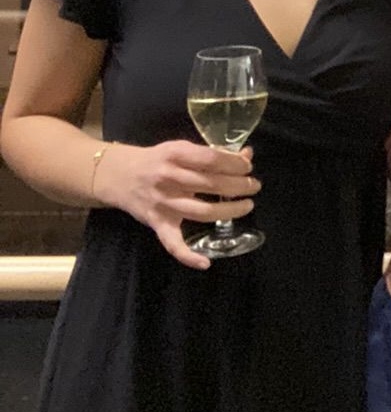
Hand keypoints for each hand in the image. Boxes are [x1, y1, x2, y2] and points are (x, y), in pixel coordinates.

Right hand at [94, 140, 259, 270]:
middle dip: (240, 185)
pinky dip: (187, 255)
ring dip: (229, 211)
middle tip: (254, 186)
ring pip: (201, 211)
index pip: (211, 159)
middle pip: (211, 184)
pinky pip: (171, 242)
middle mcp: (167, 178)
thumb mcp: (180, 149)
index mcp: (174, 154)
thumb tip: (247, 156)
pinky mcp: (156, 223)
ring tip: (247, 205)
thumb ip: (212, 153)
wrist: (115, 174)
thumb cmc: (156, 160)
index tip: (248, 167)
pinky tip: (205, 262)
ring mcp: (162, 203)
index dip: (234, 164)